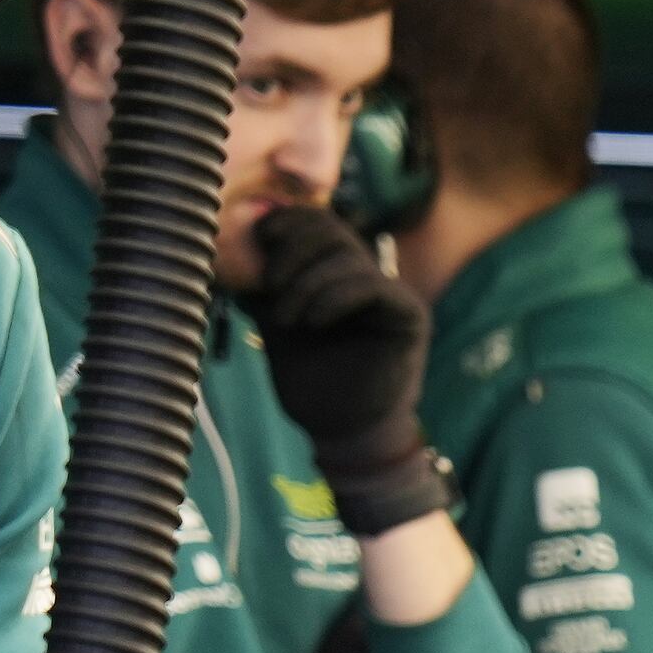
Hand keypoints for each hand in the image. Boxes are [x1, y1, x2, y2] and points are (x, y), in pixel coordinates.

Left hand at [237, 206, 445, 533]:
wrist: (341, 431)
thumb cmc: (310, 380)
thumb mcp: (275, 317)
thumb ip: (269, 278)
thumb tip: (246, 233)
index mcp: (336, 270)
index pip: (316, 220)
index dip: (285, 223)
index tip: (259, 245)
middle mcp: (367, 275)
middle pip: (331, 228)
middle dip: (291, 252)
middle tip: (271, 290)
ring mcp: (391, 293)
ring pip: (347, 255)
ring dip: (307, 285)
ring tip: (289, 320)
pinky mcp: (407, 315)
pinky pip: (371, 286)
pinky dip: (335, 298)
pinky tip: (315, 322)